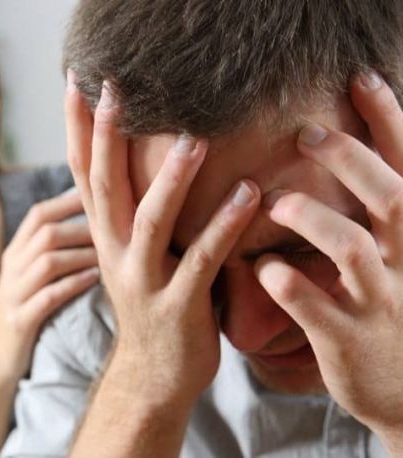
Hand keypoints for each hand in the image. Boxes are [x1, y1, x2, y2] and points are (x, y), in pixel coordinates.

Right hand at [0, 190, 97, 384]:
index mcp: (15, 253)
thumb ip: (50, 251)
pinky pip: (48, 297)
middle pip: (46, 233)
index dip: (69, 200)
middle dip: (83, 227)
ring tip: (112, 254)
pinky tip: (95, 280)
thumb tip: (91, 220)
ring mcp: (13, 295)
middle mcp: (11, 269)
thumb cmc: (25, 313)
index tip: (102, 193)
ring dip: (83, 255)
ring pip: (48, 262)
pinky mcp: (20, 321)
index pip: (39, 214)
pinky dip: (73, 285)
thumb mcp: (30, 278)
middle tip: (118, 228)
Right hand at [65, 73, 260, 407]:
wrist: (151, 374)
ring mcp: (141, 280)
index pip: (81, 173)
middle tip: (116, 88)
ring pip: (149, 223)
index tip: (79, 81)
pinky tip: (248, 193)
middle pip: (103, 187)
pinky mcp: (176, 306)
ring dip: (171, 180)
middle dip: (108, 136)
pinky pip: (201, 261)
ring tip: (193, 138)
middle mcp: (112, 252)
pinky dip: (223, 226)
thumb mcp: (127, 254)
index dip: (78, 127)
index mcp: (101, 235)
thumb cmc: (149, 303)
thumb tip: (145, 159)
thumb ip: (129, 211)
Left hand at [255, 72, 402, 449]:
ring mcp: (380, 305)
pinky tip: (261, 268)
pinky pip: (313, 306)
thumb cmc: (392, 313)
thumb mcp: (399, 260)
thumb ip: (378, 214)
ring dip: (311, 218)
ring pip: (351, 250)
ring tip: (273, 203)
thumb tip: (352, 153)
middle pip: (390, 198)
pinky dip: (285, 282)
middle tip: (305, 132)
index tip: (361, 78)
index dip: (389, 122)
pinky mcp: (347, 341)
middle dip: (349, 160)